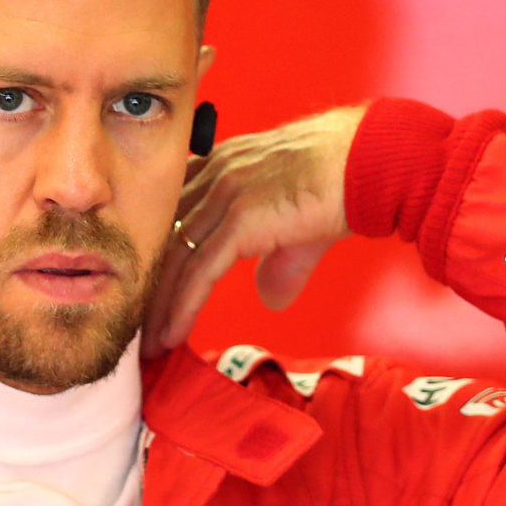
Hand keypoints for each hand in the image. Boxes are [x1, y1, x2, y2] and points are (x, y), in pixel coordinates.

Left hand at [143, 104, 366, 354]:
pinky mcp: (240, 220)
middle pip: (164, 238)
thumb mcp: (298, 225)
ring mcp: (224, 195)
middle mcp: (214, 175)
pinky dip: (181, 308)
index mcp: (221, 165)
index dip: (158, 256)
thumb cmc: (344, 181)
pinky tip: (171, 336)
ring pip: (175, 259)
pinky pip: (199, 272)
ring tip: (146, 343)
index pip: (173, 215)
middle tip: (134, 322)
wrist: (370, 162)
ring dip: (157, 307)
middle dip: (147, 285)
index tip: (147, 291)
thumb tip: (269, 298)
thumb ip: (277, 260)